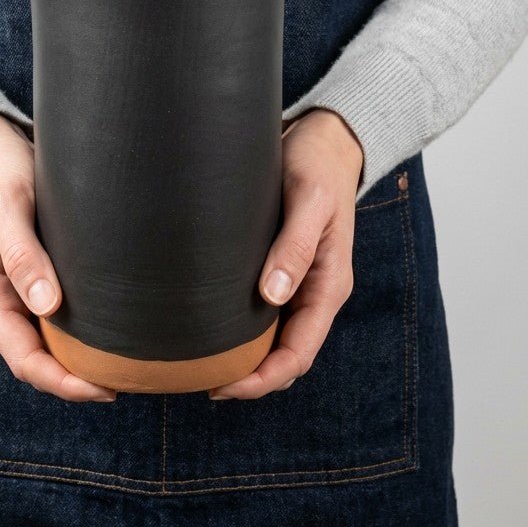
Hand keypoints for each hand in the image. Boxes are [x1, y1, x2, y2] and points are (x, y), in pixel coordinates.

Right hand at [0, 111, 116, 401]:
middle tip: (128, 382)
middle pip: (38, 358)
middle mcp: (3, 298)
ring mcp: (20, 287)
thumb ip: (23, 255)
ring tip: (126, 363)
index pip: (23, 358)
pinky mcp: (39, 271)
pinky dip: (83, 328)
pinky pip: (60, 313)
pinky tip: (114, 326)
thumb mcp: (6, 208)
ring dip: (81, 357)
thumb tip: (48, 306)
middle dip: (77, 378)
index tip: (102, 389)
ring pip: (51, 339)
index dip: (61, 381)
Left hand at [208, 108, 362, 399]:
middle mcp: (312, 291)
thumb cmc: (318, 166)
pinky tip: (207, 327)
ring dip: (243, 358)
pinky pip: (261, 313)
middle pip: (284, 356)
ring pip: (271, 339)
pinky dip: (239, 330)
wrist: (323, 139)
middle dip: (248, 378)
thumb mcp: (309, 201)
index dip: (264, 379)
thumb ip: (295, 246)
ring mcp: (296, 282)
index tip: (224, 387)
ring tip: (198, 364)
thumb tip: (274, 296)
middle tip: (200, 381)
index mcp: (328, 285)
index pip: (299, 354)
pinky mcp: (278, 267)